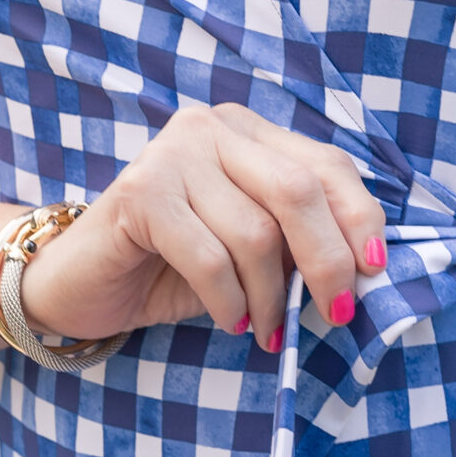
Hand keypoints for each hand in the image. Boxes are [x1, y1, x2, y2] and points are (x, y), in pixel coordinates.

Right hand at [18, 103, 388, 351]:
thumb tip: (369, 269)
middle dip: (328, 263)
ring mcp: (172, 154)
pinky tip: (230, 319)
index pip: (328, 165)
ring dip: (271, 297)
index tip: (375, 274)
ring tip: (263, 328)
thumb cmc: (174, 268)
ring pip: (257, 234)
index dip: (360, 220)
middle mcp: (212, 128)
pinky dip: (230, 302)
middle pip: (299, 192)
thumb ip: (301, 240)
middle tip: (336, 314)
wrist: (80, 285)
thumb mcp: (253, 251)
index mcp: (249, 132)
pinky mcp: (140, 193)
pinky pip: (211, 258)